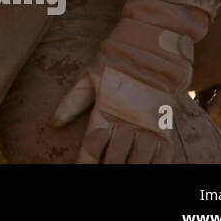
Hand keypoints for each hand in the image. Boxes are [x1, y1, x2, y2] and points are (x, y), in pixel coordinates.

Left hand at [50, 0, 207, 162]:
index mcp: (106, 110)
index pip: (92, 146)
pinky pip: (162, 157)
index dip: (85, 163)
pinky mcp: (166, 127)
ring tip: (119, 174)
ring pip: (137, 161)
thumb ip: (72, 101)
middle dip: (107, 168)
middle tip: (100, 175)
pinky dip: (153, 168)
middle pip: (114, 159)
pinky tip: (144, 171)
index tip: (80, 170)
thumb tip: (54, 122)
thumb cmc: (118, 60)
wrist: (155, 45)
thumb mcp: (90, 76)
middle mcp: (128, 121)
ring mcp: (149, 126)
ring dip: (128, 170)